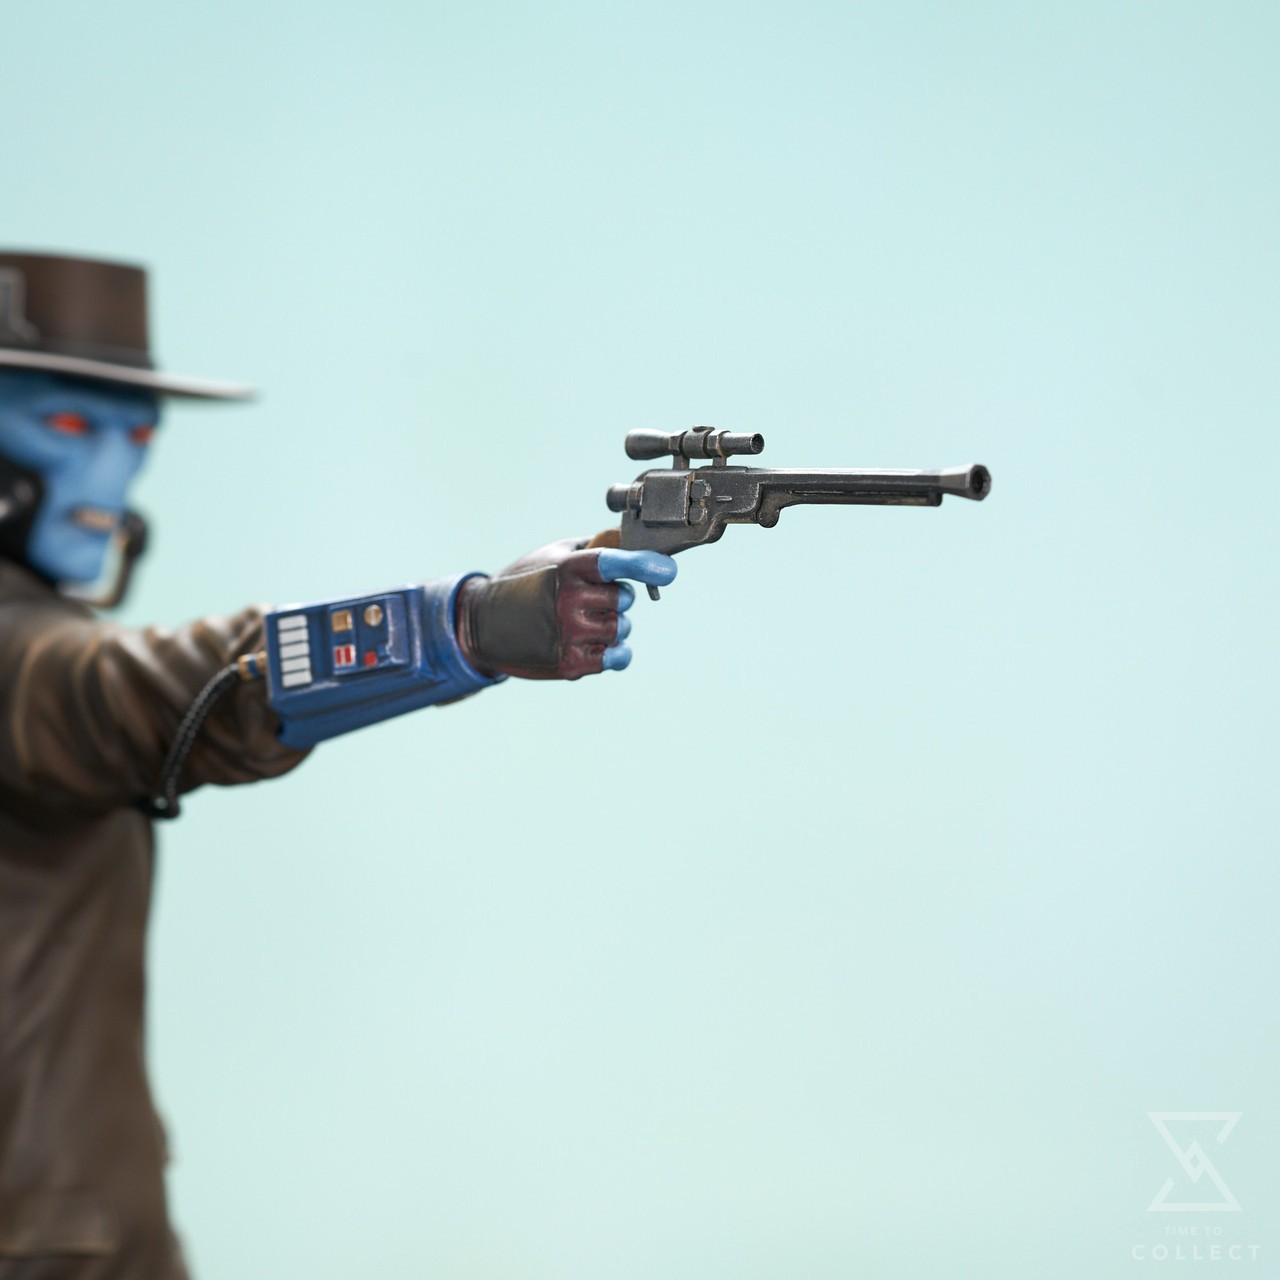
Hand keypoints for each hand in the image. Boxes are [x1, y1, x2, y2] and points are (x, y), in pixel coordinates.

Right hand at [454, 535, 675, 679]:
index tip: (667, 571)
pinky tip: (600, 645)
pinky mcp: (571, 664)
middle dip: (615, 599)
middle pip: (625, 600)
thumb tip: (631, 541)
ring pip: (622, 628)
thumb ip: (595, 548)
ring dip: (613, 626)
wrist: (483, 625)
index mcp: (567, 569)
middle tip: (590, 601)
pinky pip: (617, 656)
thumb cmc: (525, 584)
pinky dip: (615, 652)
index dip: (643, 565)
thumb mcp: (554, 555)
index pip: (613, 563)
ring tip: (583, 623)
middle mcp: (569, 601)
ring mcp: (570, 634)